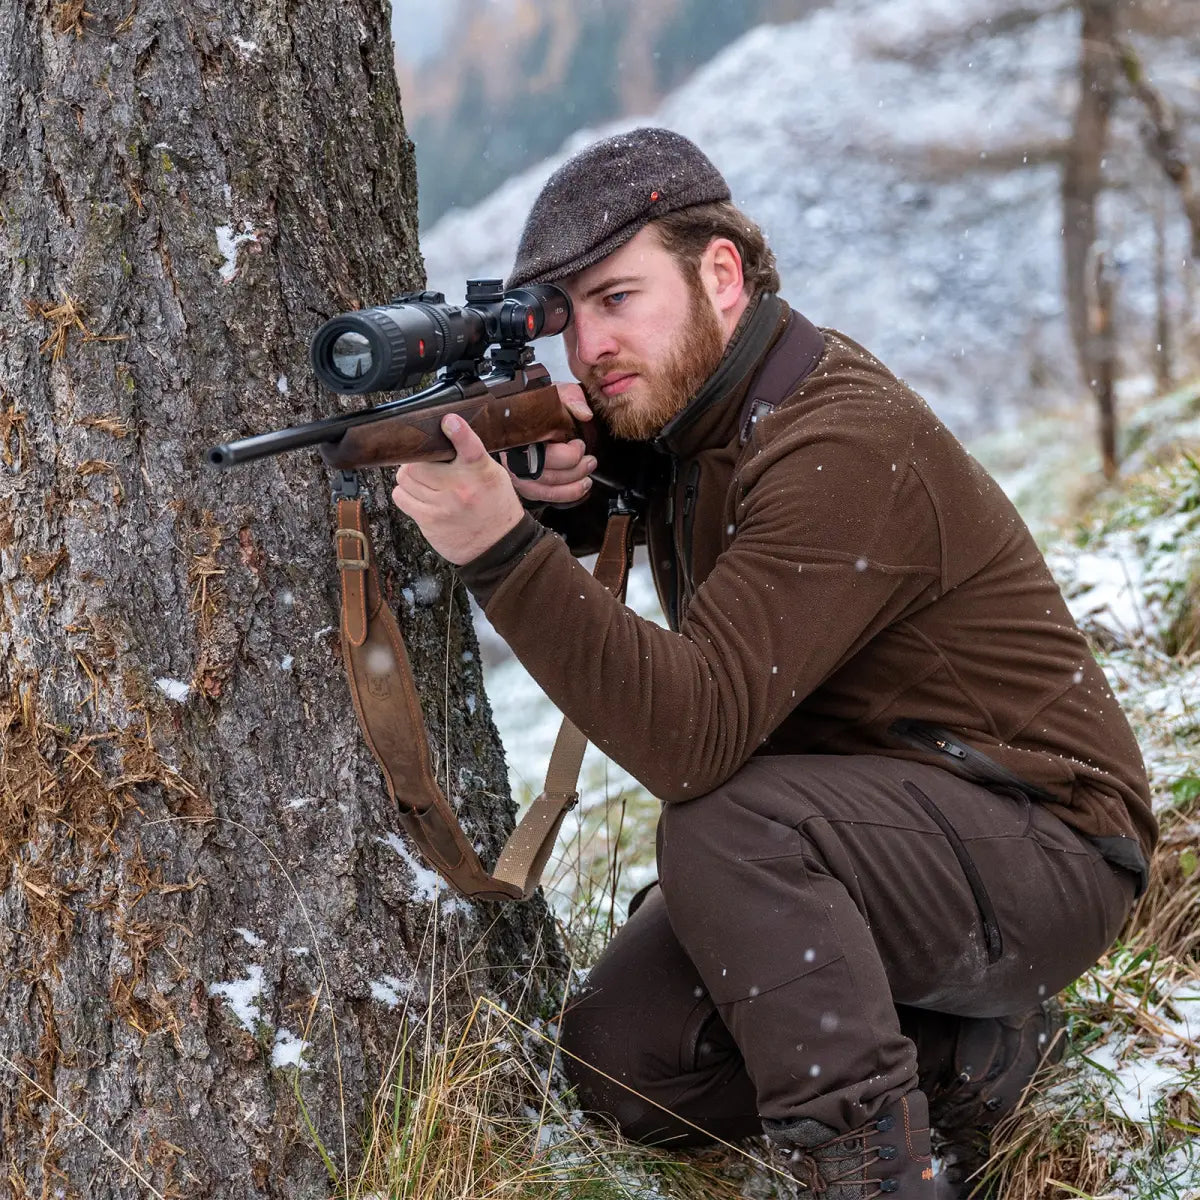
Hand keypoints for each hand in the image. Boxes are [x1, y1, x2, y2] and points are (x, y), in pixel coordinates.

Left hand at [391, 414, 525, 565]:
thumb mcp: (493, 475)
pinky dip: (405, 493)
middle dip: (417, 461)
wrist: (497, 545)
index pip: (469, 447)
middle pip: (418, 462)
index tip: (449, 421)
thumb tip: (446, 432)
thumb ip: (471, 455)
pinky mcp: (429, 521)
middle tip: (424, 465)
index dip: (458, 432)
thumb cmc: (494, 506)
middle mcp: (461, 488)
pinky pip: (401, 497)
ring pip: (405, 478)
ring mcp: (442, 506)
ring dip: (409, 477)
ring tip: (421, 481)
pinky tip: (417, 495)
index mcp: (481, 472)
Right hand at [506, 383, 596, 505]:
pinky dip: (562, 497)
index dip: (568, 454)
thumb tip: (585, 414)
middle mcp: (513, 454)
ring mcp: (515, 471)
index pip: (543, 452)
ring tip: (587, 480)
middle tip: (591, 462)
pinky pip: (540, 497)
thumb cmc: (542, 405)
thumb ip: (572, 399)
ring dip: (570, 489)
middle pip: (543, 475)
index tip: (580, 445)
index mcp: (520, 432)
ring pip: (541, 490)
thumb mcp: (558, 393)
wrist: (531, 413)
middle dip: (573, 471)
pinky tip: (577, 490)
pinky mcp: (522, 483)